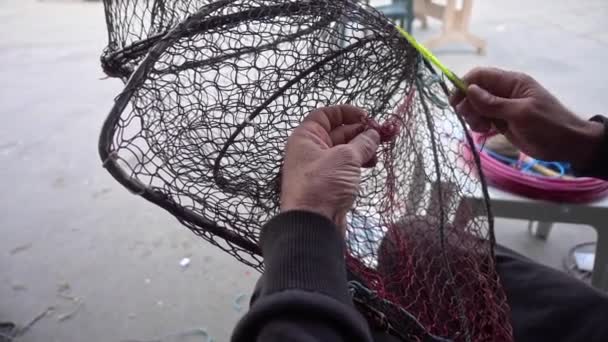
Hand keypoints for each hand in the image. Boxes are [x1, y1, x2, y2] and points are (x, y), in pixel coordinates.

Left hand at [281, 105, 379, 233]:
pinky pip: (345, 166)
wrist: (312, 225)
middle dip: (361, 131)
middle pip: (338, 132)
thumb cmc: (320, 187)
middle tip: (382, 134)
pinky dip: (359, 163)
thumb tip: (373, 134)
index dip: (346, 112)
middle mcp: (310, 150)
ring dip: (363, 148)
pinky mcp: (328, 183)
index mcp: (306, 137)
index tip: (366, 116)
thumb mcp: (346, 158)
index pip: (325, 114)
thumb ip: (363, 143)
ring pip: (344, 150)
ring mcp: (319, 167)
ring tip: (379, 151)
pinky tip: (372, 164)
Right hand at [450, 67, 603, 169]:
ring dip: (472, 116)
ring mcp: (503, 107)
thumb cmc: (548, 125)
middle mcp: (505, 92)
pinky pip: (483, 119)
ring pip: (476, 106)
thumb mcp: (521, 113)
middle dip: (467, 104)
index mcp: (512, 82)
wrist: (567, 145)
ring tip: (481, 128)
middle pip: (475, 91)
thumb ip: (493, 103)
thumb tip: (469, 89)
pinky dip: (479, 125)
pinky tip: (485, 132)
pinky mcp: (502, 122)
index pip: (481, 76)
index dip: (464, 85)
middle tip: (468, 118)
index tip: (454, 101)